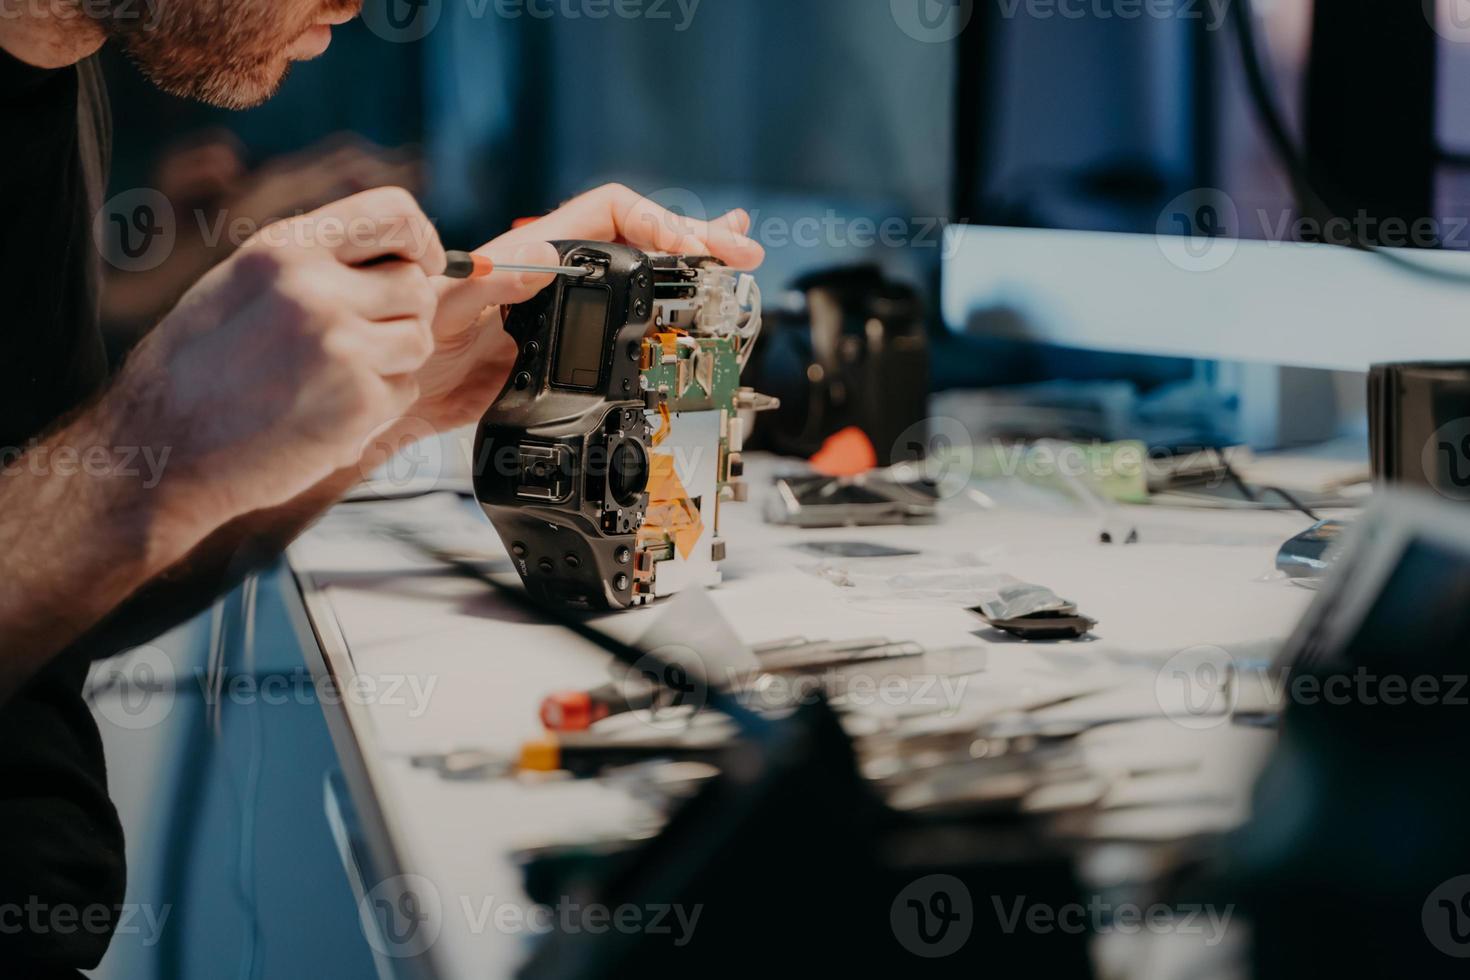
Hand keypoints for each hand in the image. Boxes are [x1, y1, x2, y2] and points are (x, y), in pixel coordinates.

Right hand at [109, 187, 444, 526]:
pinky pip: (405, 391)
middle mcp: (314, 289)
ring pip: (419, 338)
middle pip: (416, 284)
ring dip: (391, 361)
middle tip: (357, 341)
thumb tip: (403, 256)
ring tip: (332, 378)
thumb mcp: (243, 284)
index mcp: (284, 248)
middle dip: (401, 313)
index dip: (422, 240)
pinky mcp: (358, 402)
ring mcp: (340, 347)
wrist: (159, 449)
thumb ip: (317, 262)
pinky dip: (378, 406)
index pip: (396, 213)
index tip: (423, 264)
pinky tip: (326, 413)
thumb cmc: (199, 370)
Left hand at [397, 184, 764, 433]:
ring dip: (691, 268)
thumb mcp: (446, 309)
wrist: (400, 395)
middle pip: (641, 238)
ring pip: (642, 277)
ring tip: (736, 259)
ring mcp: (569, 310)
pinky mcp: (571, 349)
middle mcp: (559, 275)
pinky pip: (630, 323)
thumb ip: (490, 282)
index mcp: (536, 254)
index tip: (698, 249)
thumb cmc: (410, 345)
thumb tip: (544, 259)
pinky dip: (668, 314)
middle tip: (743, 254)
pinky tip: (692, 316)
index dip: (660, 222)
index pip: (612, 213)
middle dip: (697, 241)